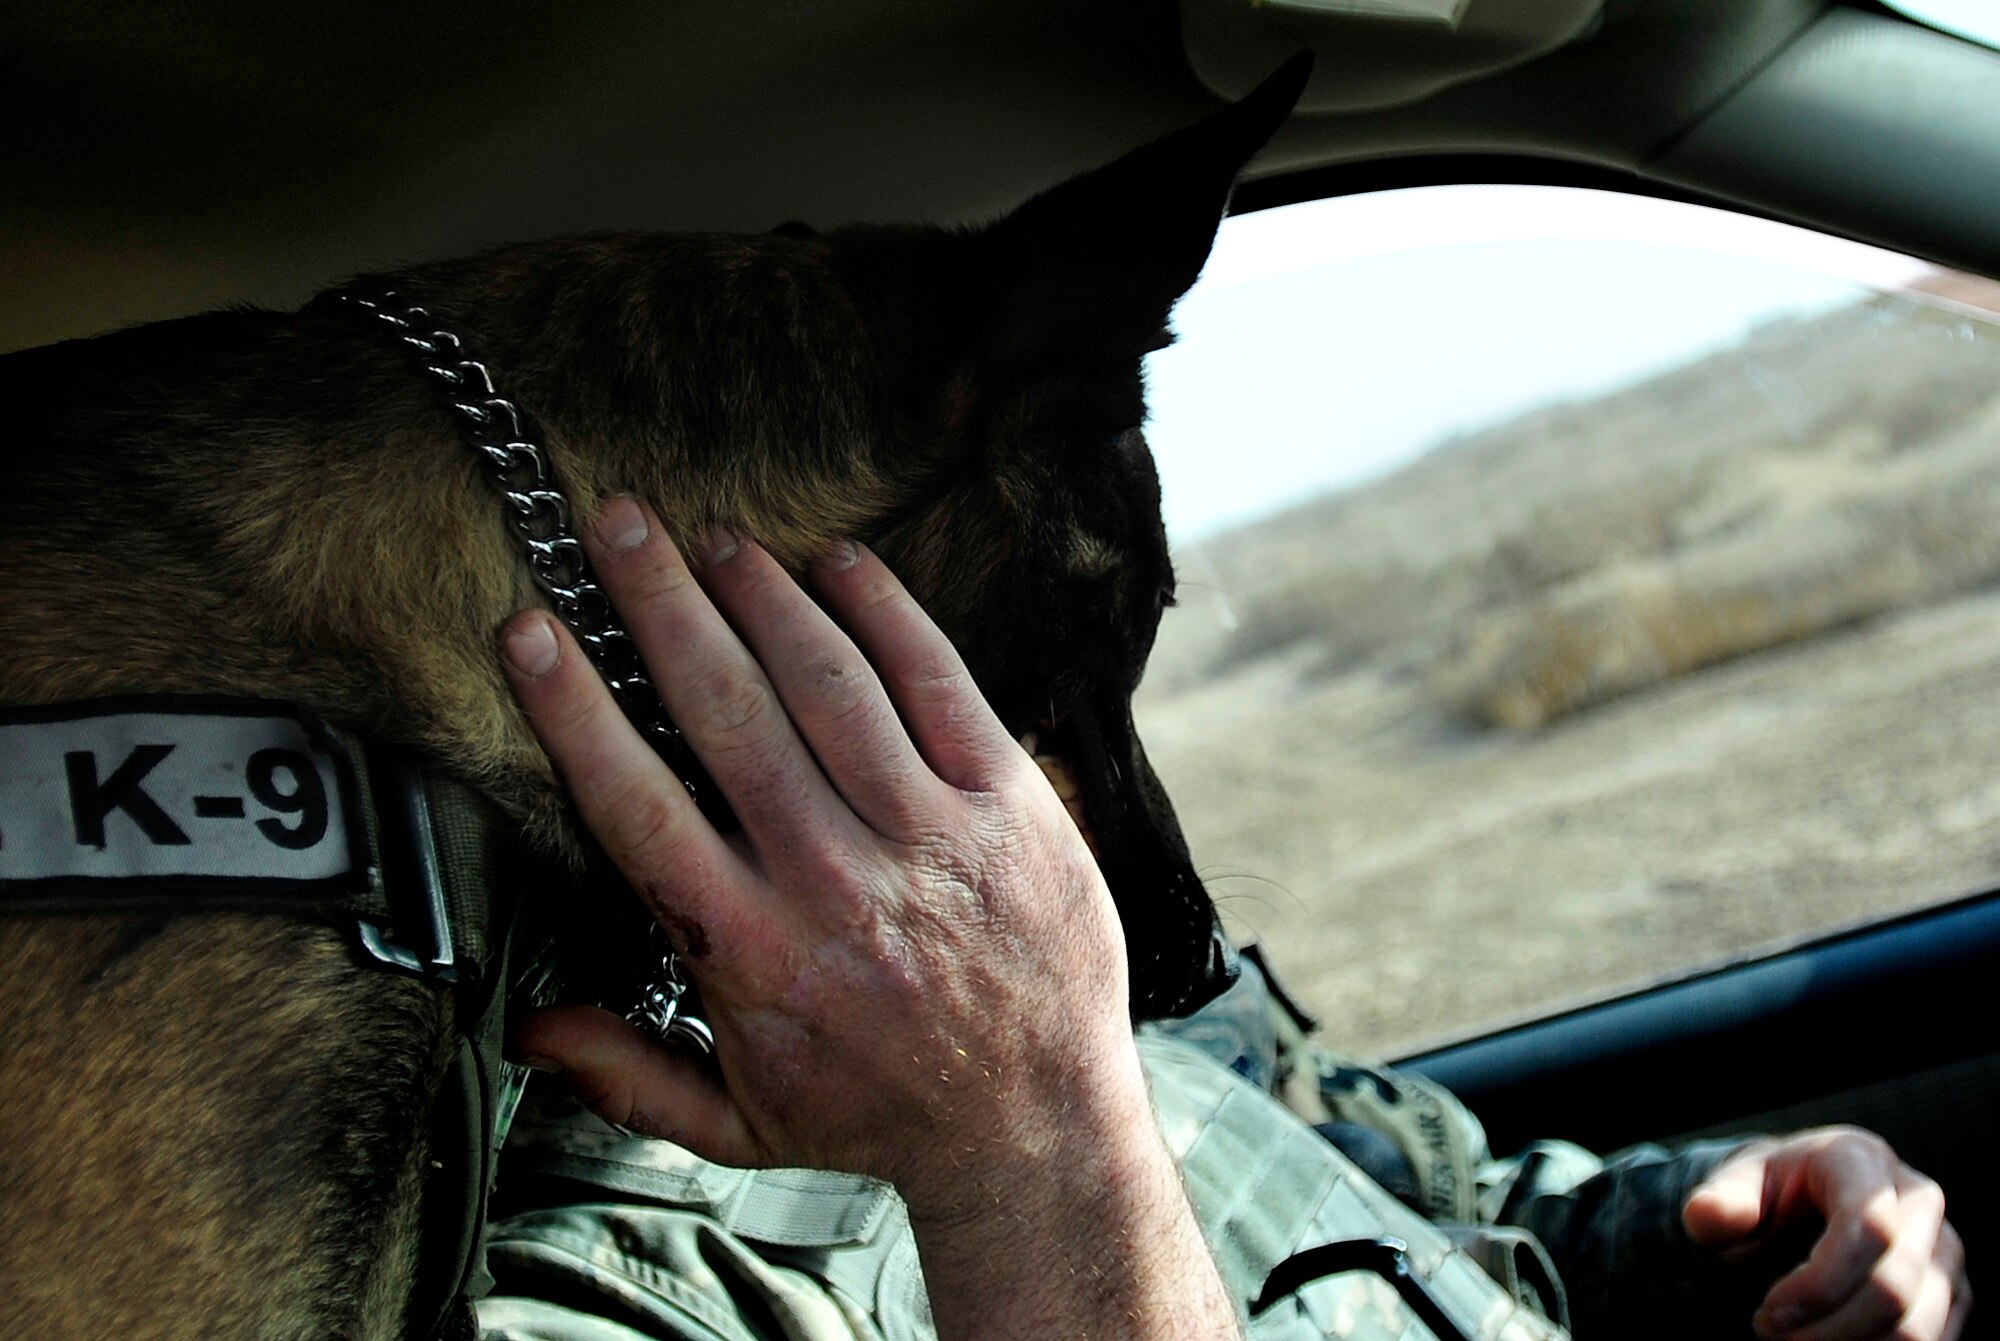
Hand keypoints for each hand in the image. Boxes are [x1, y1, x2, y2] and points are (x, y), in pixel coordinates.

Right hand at [498, 498, 1239, 1337]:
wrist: (1036, 1125)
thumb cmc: (878, 1113)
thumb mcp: (739, 1125)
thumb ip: (628, 1076)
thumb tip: (526, 1029)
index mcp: (750, 954)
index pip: (639, 808)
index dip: (577, 711)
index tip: (531, 632)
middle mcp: (833, 883)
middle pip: (729, 714)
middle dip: (662, 606)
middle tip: (617, 524)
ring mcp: (927, 836)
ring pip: (829, 685)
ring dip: (762, 596)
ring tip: (711, 537)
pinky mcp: (1008, 806)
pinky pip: (939, 685)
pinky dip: (886, 614)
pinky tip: (837, 562)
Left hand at [1684, 1127, 1969, 1340]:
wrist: (1801, 1200)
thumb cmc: (1766, 1192)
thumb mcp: (1734, 1186)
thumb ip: (1720, 1202)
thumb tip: (1707, 1216)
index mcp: (1862, 1159)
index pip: (1869, 1229)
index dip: (1819, 1285)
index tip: (1766, 1316)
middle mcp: (1918, 1199)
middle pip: (1896, 1287)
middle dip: (1828, 1330)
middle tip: (1770, 1335)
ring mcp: (1943, 1248)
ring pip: (1919, 1327)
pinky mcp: (1951, 1291)